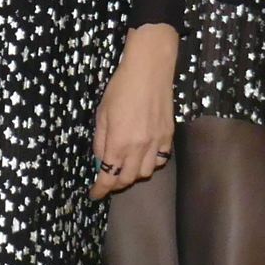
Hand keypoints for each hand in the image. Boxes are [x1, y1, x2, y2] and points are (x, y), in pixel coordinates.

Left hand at [88, 23, 179, 198]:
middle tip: (108, 179)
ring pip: (146, 172)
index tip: (95, 194)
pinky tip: (144, 156)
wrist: (149, 70)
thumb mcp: (102, 114)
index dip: (101, 190)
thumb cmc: (120, 88)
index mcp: (118, 142)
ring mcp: (156, 142)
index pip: (108, 176)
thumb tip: (101, 160)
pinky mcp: (169, 135)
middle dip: (116, 184)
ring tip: (126, 167)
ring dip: (134, 174)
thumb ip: (101, 141)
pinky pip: (161, 159)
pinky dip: (151, 163)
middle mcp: (139, 147)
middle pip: (128, 179)